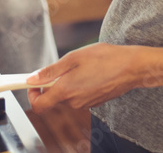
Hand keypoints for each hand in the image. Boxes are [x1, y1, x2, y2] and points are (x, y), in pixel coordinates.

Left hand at [26, 43, 150, 111]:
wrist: (131, 67)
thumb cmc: (104, 58)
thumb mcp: (73, 58)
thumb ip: (50, 71)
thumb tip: (31, 79)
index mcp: (66, 91)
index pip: (39, 105)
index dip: (32, 94)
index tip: (33, 83)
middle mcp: (74, 102)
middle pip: (53, 98)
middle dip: (52, 83)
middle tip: (62, 67)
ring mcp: (85, 104)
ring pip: (66, 96)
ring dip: (66, 83)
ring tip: (80, 66)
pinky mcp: (94, 102)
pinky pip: (78, 95)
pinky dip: (78, 85)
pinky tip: (90, 72)